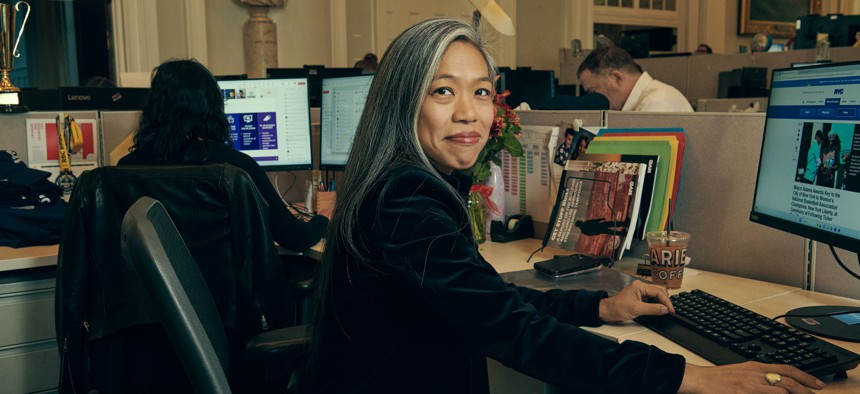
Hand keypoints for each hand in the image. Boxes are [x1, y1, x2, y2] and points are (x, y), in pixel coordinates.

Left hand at [598, 280, 673, 322]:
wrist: (606, 311)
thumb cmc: (617, 308)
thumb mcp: (636, 309)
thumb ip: (652, 309)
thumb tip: (665, 309)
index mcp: (640, 286)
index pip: (658, 291)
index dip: (666, 301)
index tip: (671, 310)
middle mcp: (641, 287)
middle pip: (659, 290)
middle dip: (665, 300)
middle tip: (669, 310)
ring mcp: (640, 292)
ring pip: (656, 294)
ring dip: (661, 301)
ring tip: (665, 310)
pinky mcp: (639, 298)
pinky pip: (651, 299)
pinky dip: (656, 304)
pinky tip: (658, 309)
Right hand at [679, 362, 824, 392]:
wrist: (696, 380)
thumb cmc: (715, 378)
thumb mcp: (739, 372)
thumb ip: (756, 376)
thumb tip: (774, 384)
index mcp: (754, 367)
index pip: (786, 369)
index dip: (805, 377)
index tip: (818, 385)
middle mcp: (754, 375)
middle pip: (787, 381)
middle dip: (805, 390)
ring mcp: (749, 386)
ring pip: (780, 390)